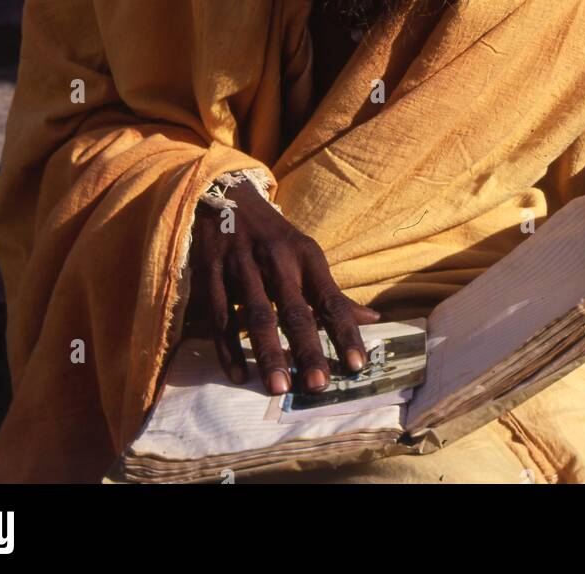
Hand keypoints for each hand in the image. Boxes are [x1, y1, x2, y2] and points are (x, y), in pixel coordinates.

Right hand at [191, 181, 379, 395]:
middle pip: (294, 311)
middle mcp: (276, 259)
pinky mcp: (212, 271)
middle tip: (318, 386)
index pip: (331, 299)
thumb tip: (373, 319)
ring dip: (268, 353)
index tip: (357, 366)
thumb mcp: (306, 254)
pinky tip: (238, 376)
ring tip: (279, 388)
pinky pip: (220, 316)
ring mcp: (242, 265)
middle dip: (307, 349)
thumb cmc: (275, 235)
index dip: (345, 332)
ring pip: (256, 315)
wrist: (228, 195)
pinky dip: (228, 348)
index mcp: (305, 255)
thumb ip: (334, 292)